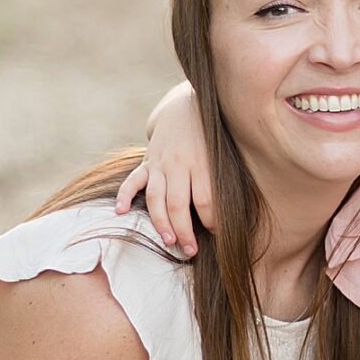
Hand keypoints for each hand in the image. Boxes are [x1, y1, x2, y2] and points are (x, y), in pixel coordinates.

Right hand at [114, 81, 212, 254]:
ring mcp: (160, 163)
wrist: (186, 108)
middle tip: (190, 252)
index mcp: (202, 163)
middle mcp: (179, 164)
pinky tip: (120, 212)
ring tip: (168, 242)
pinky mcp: (147, 162)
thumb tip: (239, 214)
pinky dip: (124, 196)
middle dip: (185, 231)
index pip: (206, 200)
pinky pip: (133, 180)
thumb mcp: (223, 154)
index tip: (218, 235)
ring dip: (160, 222)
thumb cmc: (212, 139)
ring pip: (156, 197)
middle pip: (179, 204)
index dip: (212, 222)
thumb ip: (225, 181)